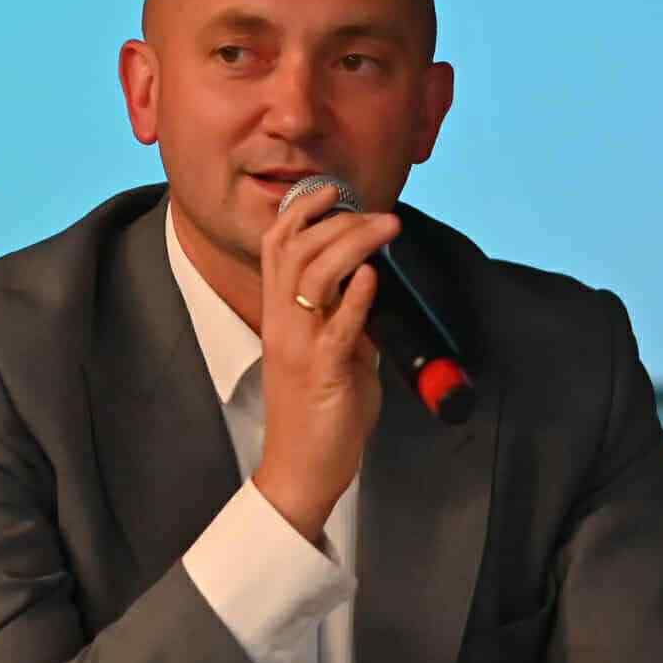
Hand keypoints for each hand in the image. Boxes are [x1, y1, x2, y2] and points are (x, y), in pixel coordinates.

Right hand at [251, 182, 399, 543]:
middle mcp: (283, 324)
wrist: (301, 471)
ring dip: (352, 245)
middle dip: (336, 219)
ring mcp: (299, 347)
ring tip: (384, 228)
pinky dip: (357, 298)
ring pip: (312, 276)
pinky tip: (375, 276)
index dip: (300, 211)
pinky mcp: (322, 374)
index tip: (333, 191)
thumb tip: (374, 289)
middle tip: (377, 212)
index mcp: (280, 316)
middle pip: (294, 249)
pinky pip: (337, 328)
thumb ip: (347, 320)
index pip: (277, 246)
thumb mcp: (332, 354)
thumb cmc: (318, 415)